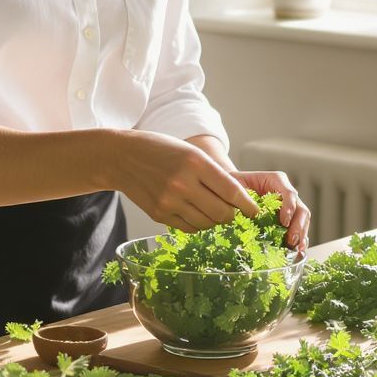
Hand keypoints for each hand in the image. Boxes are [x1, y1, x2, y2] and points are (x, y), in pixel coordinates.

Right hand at [112, 130, 258, 232]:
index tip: (255, 210)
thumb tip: (239, 198)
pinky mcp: (159, 215)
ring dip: (214, 220)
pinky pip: (189, 228)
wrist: (121, 157)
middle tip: (233, 212)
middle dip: (232, 215)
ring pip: (206, 224)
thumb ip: (213, 173)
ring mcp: (169, 202)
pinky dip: (197, 224)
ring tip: (212, 210)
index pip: (232, 191)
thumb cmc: (160, 149)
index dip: (248, 204)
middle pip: (222, 213)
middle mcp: (183, 183)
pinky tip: (195, 212)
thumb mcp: (190, 151)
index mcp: (195, 162)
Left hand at [233, 170, 310, 251]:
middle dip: (298, 225)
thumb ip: (243, 195)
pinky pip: (299, 229)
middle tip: (291, 239)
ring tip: (296, 248)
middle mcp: (286, 193)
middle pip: (300, 208)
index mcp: (277, 180)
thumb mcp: (236, 185)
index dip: (289, 207)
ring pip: (303, 220)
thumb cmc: (235, 184)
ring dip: (301, 234)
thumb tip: (250, 213)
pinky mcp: (288, 219)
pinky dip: (299, 239)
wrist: (234, 190)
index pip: (289, 193)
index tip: (284, 222)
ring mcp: (289, 207)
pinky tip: (297, 250)